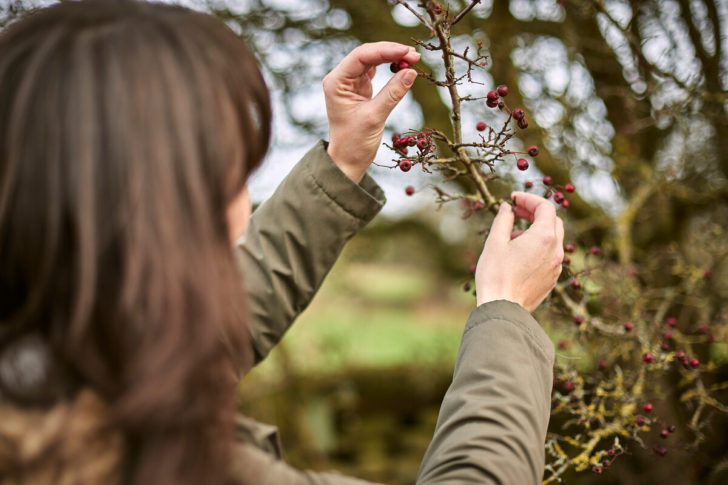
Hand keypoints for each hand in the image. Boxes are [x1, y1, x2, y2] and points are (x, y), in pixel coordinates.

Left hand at [323, 42, 420, 182]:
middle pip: (367, 54)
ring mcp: (350, 83)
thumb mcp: (375, 117)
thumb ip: (392, 93)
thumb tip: (412, 72)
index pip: (361, 56)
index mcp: (336, 82)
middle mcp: (341, 79)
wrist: (347, 161)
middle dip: (391, 52)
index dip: (385, 51)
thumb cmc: (354, 143)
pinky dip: (390, 67)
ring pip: (372, 60)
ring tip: (413, 59)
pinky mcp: (359, 89)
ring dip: (392, 57)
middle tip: (415, 56)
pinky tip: (403, 67)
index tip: (407, 53)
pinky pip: (375, 71)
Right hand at [475, 192, 564, 312]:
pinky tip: (518, 254)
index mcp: (543, 237)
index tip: (513, 198)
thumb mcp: (495, 242)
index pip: (545, 207)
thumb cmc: (496, 275)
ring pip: (552, 239)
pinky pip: (549, 255)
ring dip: (535, 230)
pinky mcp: (552, 279)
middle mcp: (556, 251)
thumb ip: (503, 220)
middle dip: (535, 213)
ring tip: (512, 236)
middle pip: (553, 221)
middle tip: (516, 211)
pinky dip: (538, 247)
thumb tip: (507, 207)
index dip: (529, 199)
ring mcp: (556, 267)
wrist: (502, 309)